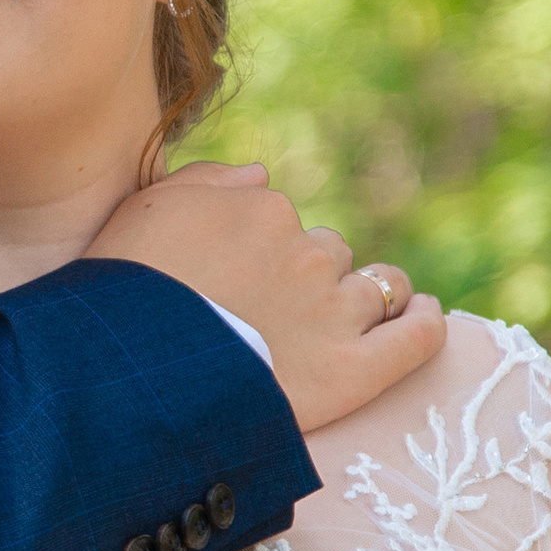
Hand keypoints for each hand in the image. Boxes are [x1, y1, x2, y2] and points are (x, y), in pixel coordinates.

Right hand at [84, 163, 444, 431]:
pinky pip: (417, 337)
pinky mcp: (353, 371)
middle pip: (332, 253)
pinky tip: (426, 316)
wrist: (129, 374)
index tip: (238, 284)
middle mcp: (309, 252)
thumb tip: (263, 175)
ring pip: (380, 286)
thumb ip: (208, 180)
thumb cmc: (123, 293)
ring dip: (372, 295)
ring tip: (353, 319)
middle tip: (275, 316)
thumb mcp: (145, 210)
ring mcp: (335, 311)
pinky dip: (427, 323)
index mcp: (264, 211)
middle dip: (313, 276)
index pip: (284, 222)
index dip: (263, 253)